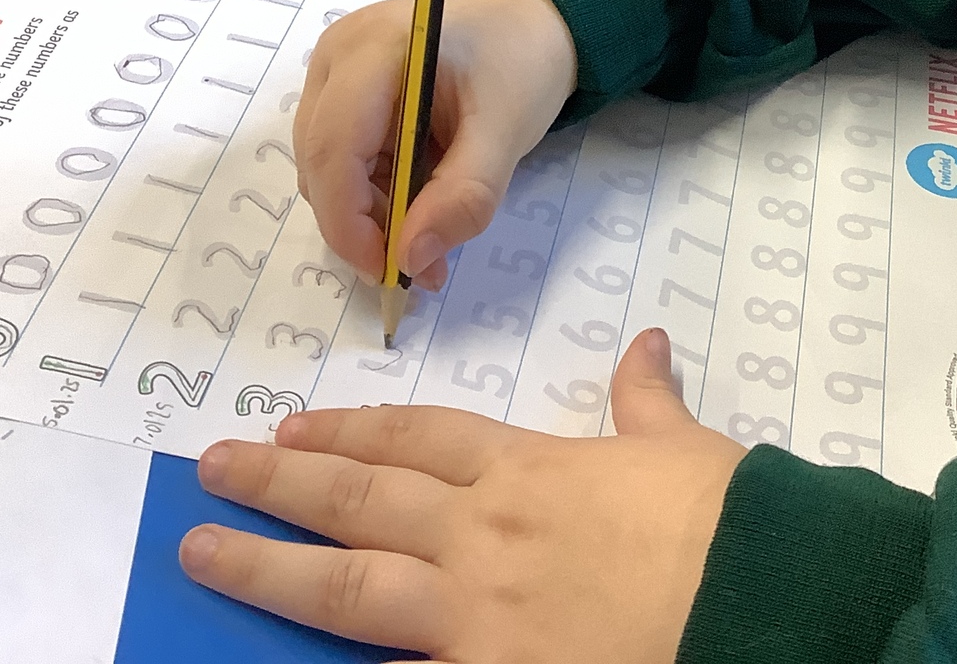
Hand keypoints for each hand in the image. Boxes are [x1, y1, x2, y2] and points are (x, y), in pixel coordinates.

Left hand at [179, 329, 744, 661]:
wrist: (753, 595)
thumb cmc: (725, 519)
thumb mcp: (682, 446)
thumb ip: (644, 400)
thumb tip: (646, 342)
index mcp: (528, 471)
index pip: (416, 440)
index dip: (349, 432)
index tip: (294, 427)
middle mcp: (484, 535)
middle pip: (359, 501)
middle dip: (279, 484)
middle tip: (213, 469)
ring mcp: (476, 615)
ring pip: (348, 587)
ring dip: (269, 568)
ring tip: (203, 552)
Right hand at [295, 0, 576, 288]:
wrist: (531, 23)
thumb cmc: (522, 63)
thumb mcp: (507, 132)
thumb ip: (464, 196)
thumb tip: (412, 258)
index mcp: (376, 47)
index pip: (333, 146)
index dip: (348, 220)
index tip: (388, 271)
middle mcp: (338, 53)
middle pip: (323, 161)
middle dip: (362, 224)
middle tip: (419, 266)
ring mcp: (334, 70)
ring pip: (327, 167)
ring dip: (369, 212)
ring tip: (427, 231)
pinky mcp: (342, 90)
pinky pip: (342, 157)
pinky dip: (373, 192)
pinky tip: (417, 201)